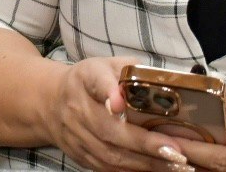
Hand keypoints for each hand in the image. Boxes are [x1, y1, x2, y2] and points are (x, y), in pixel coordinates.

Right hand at [43, 58, 191, 171]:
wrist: (50, 103)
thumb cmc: (89, 82)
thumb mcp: (106, 65)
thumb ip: (129, 70)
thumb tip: (157, 82)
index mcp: (85, 79)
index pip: (97, 82)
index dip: (109, 92)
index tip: (121, 103)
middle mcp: (77, 109)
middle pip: (108, 129)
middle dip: (143, 142)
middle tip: (175, 151)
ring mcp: (76, 137)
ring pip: (109, 154)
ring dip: (143, 162)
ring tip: (174, 165)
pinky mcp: (80, 156)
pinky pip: (106, 168)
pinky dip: (132, 171)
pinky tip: (155, 170)